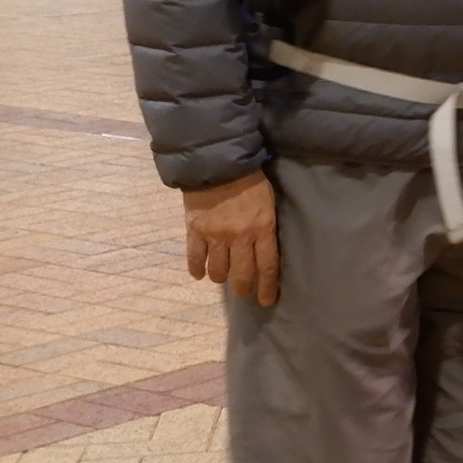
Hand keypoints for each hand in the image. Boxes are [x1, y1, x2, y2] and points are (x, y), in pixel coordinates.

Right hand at [185, 173, 279, 303]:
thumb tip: (263, 249)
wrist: (217, 161)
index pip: (267, 267)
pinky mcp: (195, 230)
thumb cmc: (249, 179)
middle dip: (242, 288)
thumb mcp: (268, 202)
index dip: (266, 288)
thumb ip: (265, 226)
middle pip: (242, 274)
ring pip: (218, 271)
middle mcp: (240, 237)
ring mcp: (216, 235)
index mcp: (262, 228)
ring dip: (220, 277)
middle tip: (242, 291)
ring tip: (221, 276)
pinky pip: (195, 258)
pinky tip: (199, 274)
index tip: (266, 301)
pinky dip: (196, 269)